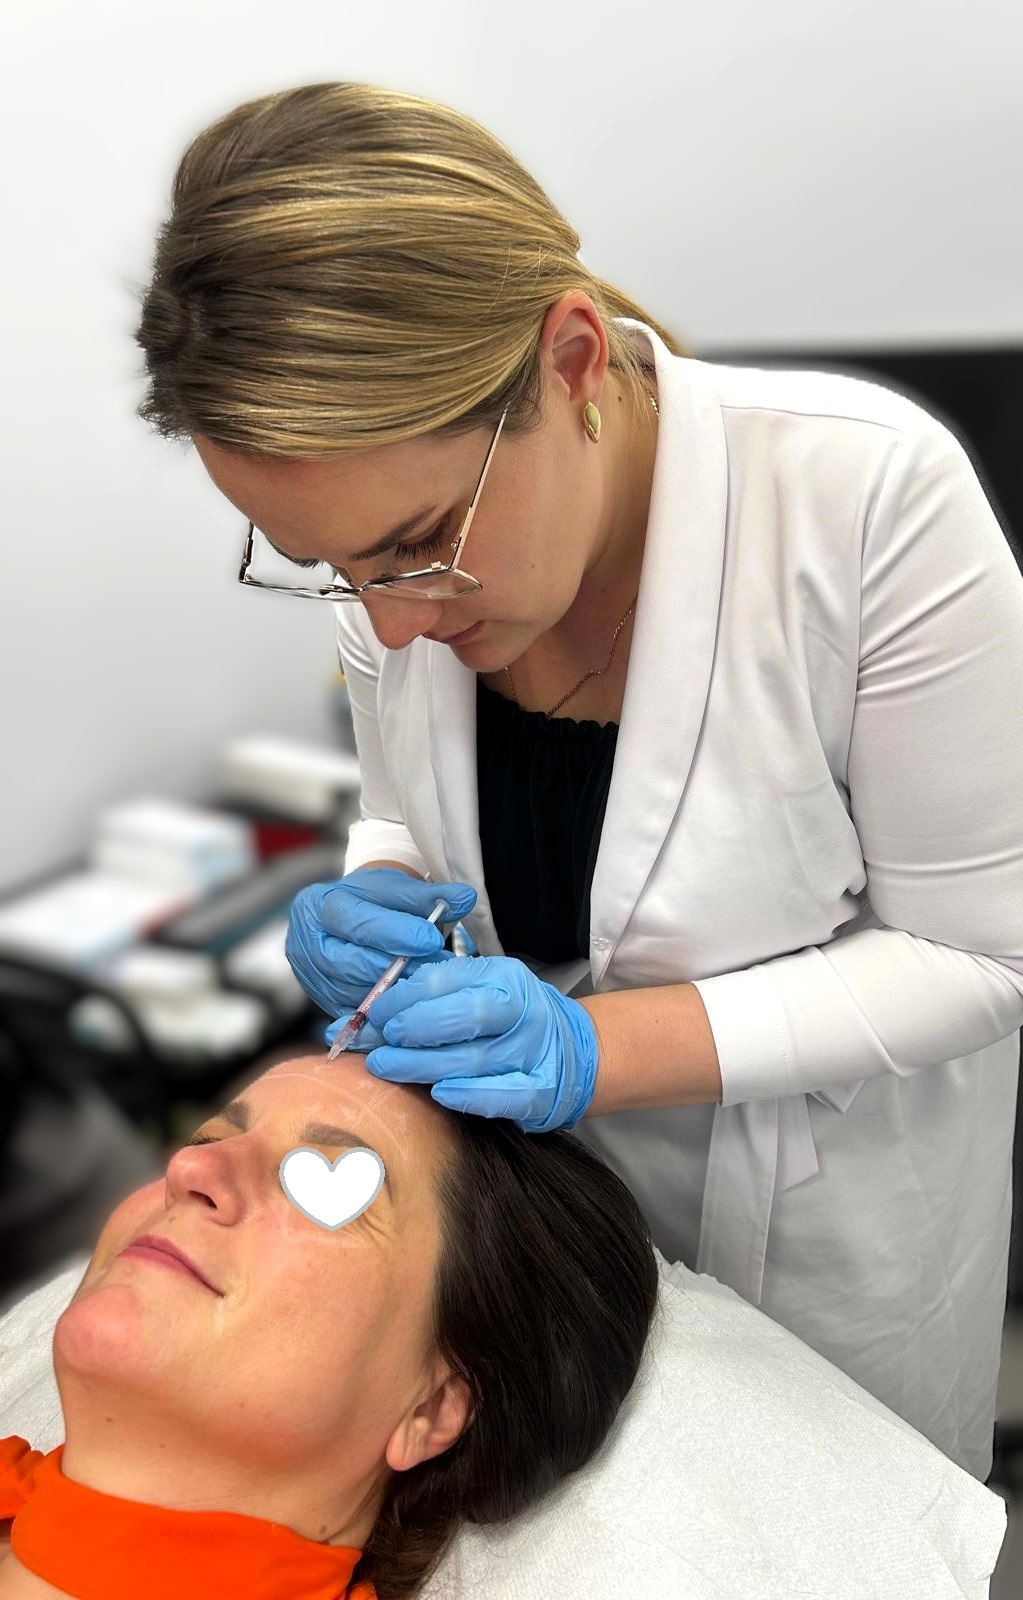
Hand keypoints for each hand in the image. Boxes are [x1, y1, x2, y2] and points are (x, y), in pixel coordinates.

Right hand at [286, 868, 477, 1017]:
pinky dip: (390, 1011)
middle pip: (353, 963)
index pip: (356, 922)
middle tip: (440, 967)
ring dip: (397, 993)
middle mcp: (306, 945)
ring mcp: (312, 979)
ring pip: (357, 993)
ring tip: (433, 985)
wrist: (349, 921)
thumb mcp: (397, 889)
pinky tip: (418, 1004)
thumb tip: (467, 897)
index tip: (430, 937)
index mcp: (319, 906)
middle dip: (399, 967)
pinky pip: (359, 1015)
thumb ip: (430, 895)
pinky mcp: (326, 1005)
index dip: (395, 933)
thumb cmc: (374, 902)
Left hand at [325, 956, 599, 1133]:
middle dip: (417, 1027)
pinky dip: (470, 1095)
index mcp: (502, 977)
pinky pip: (504, 1095)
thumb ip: (422, 998)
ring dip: (425, 1064)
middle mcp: (522, 1010)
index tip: (374, 1012)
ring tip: (386, 1067)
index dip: (406, 996)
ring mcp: (534, 1052)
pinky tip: (439, 1094)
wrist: (571, 1051)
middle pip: (466, 1015)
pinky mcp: (541, 1091)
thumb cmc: (503, 1020)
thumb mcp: (474, 992)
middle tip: (382, 1040)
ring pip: (476, 1058)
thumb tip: (357, 1016)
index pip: (449, 979)